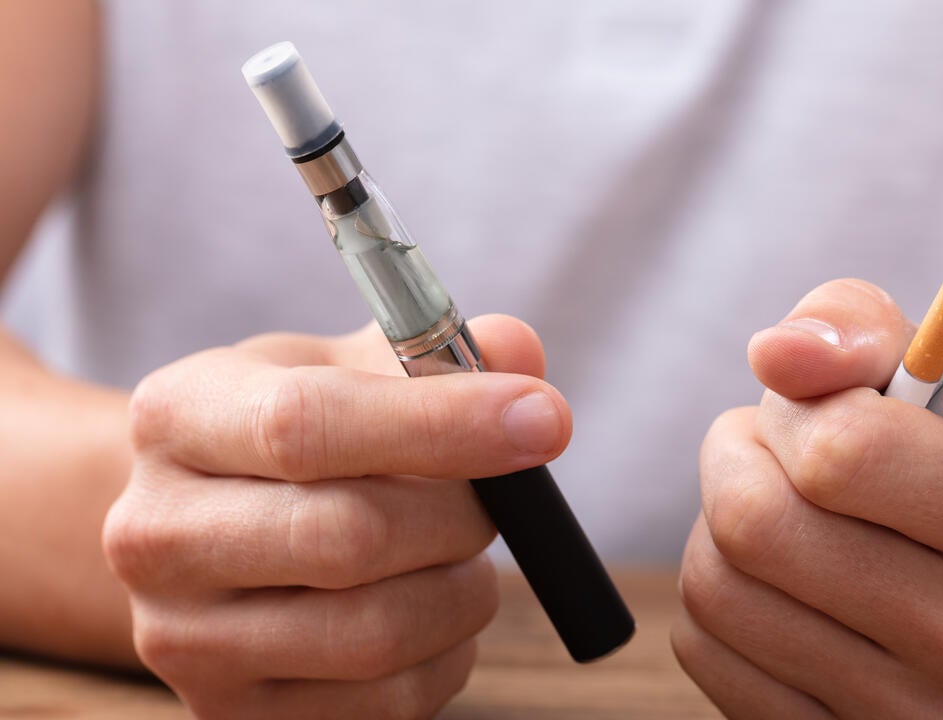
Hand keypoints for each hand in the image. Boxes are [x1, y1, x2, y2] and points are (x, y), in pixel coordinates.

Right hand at [103, 317, 571, 718]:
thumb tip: (520, 355)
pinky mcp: (236, 715)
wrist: (205, 536)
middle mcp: (155, 534)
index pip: (306, 424)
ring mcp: (183, 642)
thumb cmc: (293, 437)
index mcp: (177, 417)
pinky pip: (389, 702)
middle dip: (462, 516)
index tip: (545, 420)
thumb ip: (434, 353)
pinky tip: (432, 606)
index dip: (444, 422)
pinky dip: (448, 652)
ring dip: (462, 589)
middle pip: (348, 537)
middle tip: (499, 498)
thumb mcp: (342, 368)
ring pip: (377, 632)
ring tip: (459, 552)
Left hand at [673, 280, 942, 718]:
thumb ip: (853, 326)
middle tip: (772, 450)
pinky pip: (704, 652)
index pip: (840, 453)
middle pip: (756, 527)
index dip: (797, 411)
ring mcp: (922, 719)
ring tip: (781, 510)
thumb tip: (775, 353)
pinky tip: (776, 580)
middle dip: (737, 460)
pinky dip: (717, 597)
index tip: (817, 409)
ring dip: (719, 525)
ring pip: (715, 591)